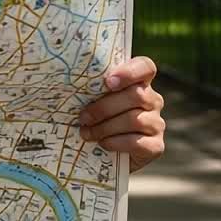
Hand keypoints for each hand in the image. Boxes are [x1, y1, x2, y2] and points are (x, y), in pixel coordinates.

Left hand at [79, 56, 165, 171]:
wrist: (105, 154)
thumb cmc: (94, 118)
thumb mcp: (91, 100)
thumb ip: (90, 88)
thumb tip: (63, 79)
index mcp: (138, 82)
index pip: (145, 67)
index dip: (130, 72)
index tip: (108, 82)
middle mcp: (152, 100)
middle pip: (136, 95)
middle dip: (104, 107)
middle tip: (83, 118)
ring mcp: (156, 123)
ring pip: (135, 119)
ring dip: (105, 127)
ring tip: (86, 133)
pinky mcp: (156, 146)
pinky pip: (137, 142)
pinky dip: (115, 143)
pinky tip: (102, 143)